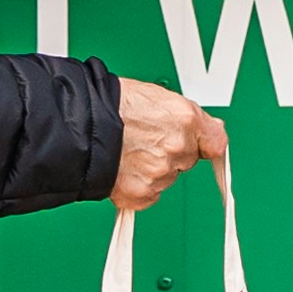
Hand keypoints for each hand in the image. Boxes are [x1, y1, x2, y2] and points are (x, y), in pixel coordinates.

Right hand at [106, 79, 227, 215]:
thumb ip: (185, 116)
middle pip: (185, 160)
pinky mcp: (142, 194)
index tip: (204, 148)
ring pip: (165, 177)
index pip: (215, 141)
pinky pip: (148, 195)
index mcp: (185, 119)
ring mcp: (160, 173)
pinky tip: (121, 168)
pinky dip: (136, 187)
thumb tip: (207, 128)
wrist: (76, 125)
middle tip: (142, 139)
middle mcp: (177, 147)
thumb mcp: (155, 96)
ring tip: (125, 150)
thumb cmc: (109, 105)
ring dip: (150, 169)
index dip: (205, 144)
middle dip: (169, 152)